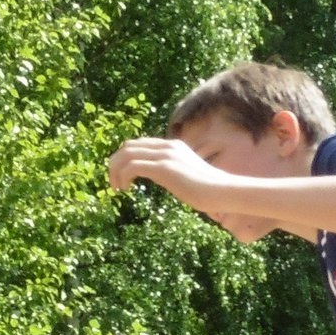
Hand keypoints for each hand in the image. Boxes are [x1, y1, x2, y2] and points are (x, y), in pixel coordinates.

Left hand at [108, 135, 275, 240]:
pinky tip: (124, 188)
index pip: (139, 143)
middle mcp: (167, 146)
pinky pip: (132, 166)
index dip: (125, 158)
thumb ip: (172, 171)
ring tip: (117, 188)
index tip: (121, 176)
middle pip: (128, 146)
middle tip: (114, 183)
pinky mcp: (163, 168)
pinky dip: (122, 176)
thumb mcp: (186, 174)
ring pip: (126, 154)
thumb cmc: (207, 189)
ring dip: (115, 171)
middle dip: (115, 163)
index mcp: (172, 145)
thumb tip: (163, 177)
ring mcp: (165, 155)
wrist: (221, 191)